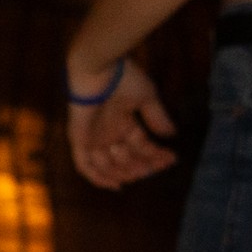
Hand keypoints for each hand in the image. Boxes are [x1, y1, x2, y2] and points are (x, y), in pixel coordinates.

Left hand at [68, 57, 177, 187]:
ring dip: (127, 172)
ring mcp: (92, 136)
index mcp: (122, 123)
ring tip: (144, 172)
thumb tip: (170, 135)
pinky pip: (84, 164)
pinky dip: (98, 177)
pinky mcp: (79, 138)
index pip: (140, 147)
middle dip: (144, 165)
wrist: (100, 66)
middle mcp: (107, 132)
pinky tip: (116, 185)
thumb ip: (156, 117)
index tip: (172, 158)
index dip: (156, 155)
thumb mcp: (146, 98)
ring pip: (108, 165)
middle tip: (160, 165)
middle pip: (125, 159)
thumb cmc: (122, 77)